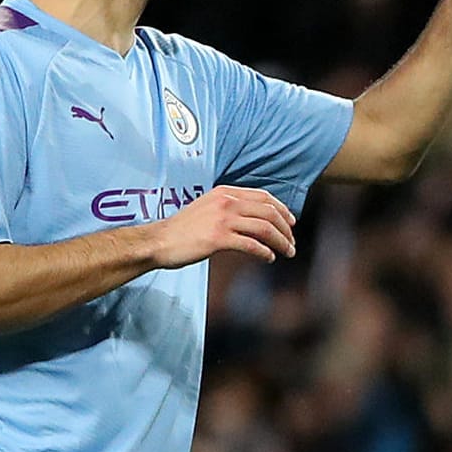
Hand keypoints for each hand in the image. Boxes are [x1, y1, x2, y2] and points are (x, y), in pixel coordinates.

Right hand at [149, 185, 296, 267]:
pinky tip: (269, 258)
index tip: (291, 222)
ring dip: (281, 242)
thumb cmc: (183, 229)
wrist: (159, 241)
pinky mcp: (218, 238)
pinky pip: (251, 244)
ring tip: (287, 252)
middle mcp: (226, 202)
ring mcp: (222, 219)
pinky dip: (265, 252)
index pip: (264, 196)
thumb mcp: (208, 208)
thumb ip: (229, 209)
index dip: (282, 209)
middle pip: (269, 212)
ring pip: (265, 228)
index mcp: (225, 192)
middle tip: (292, 242)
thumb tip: (254, 219)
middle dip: (286, 228)